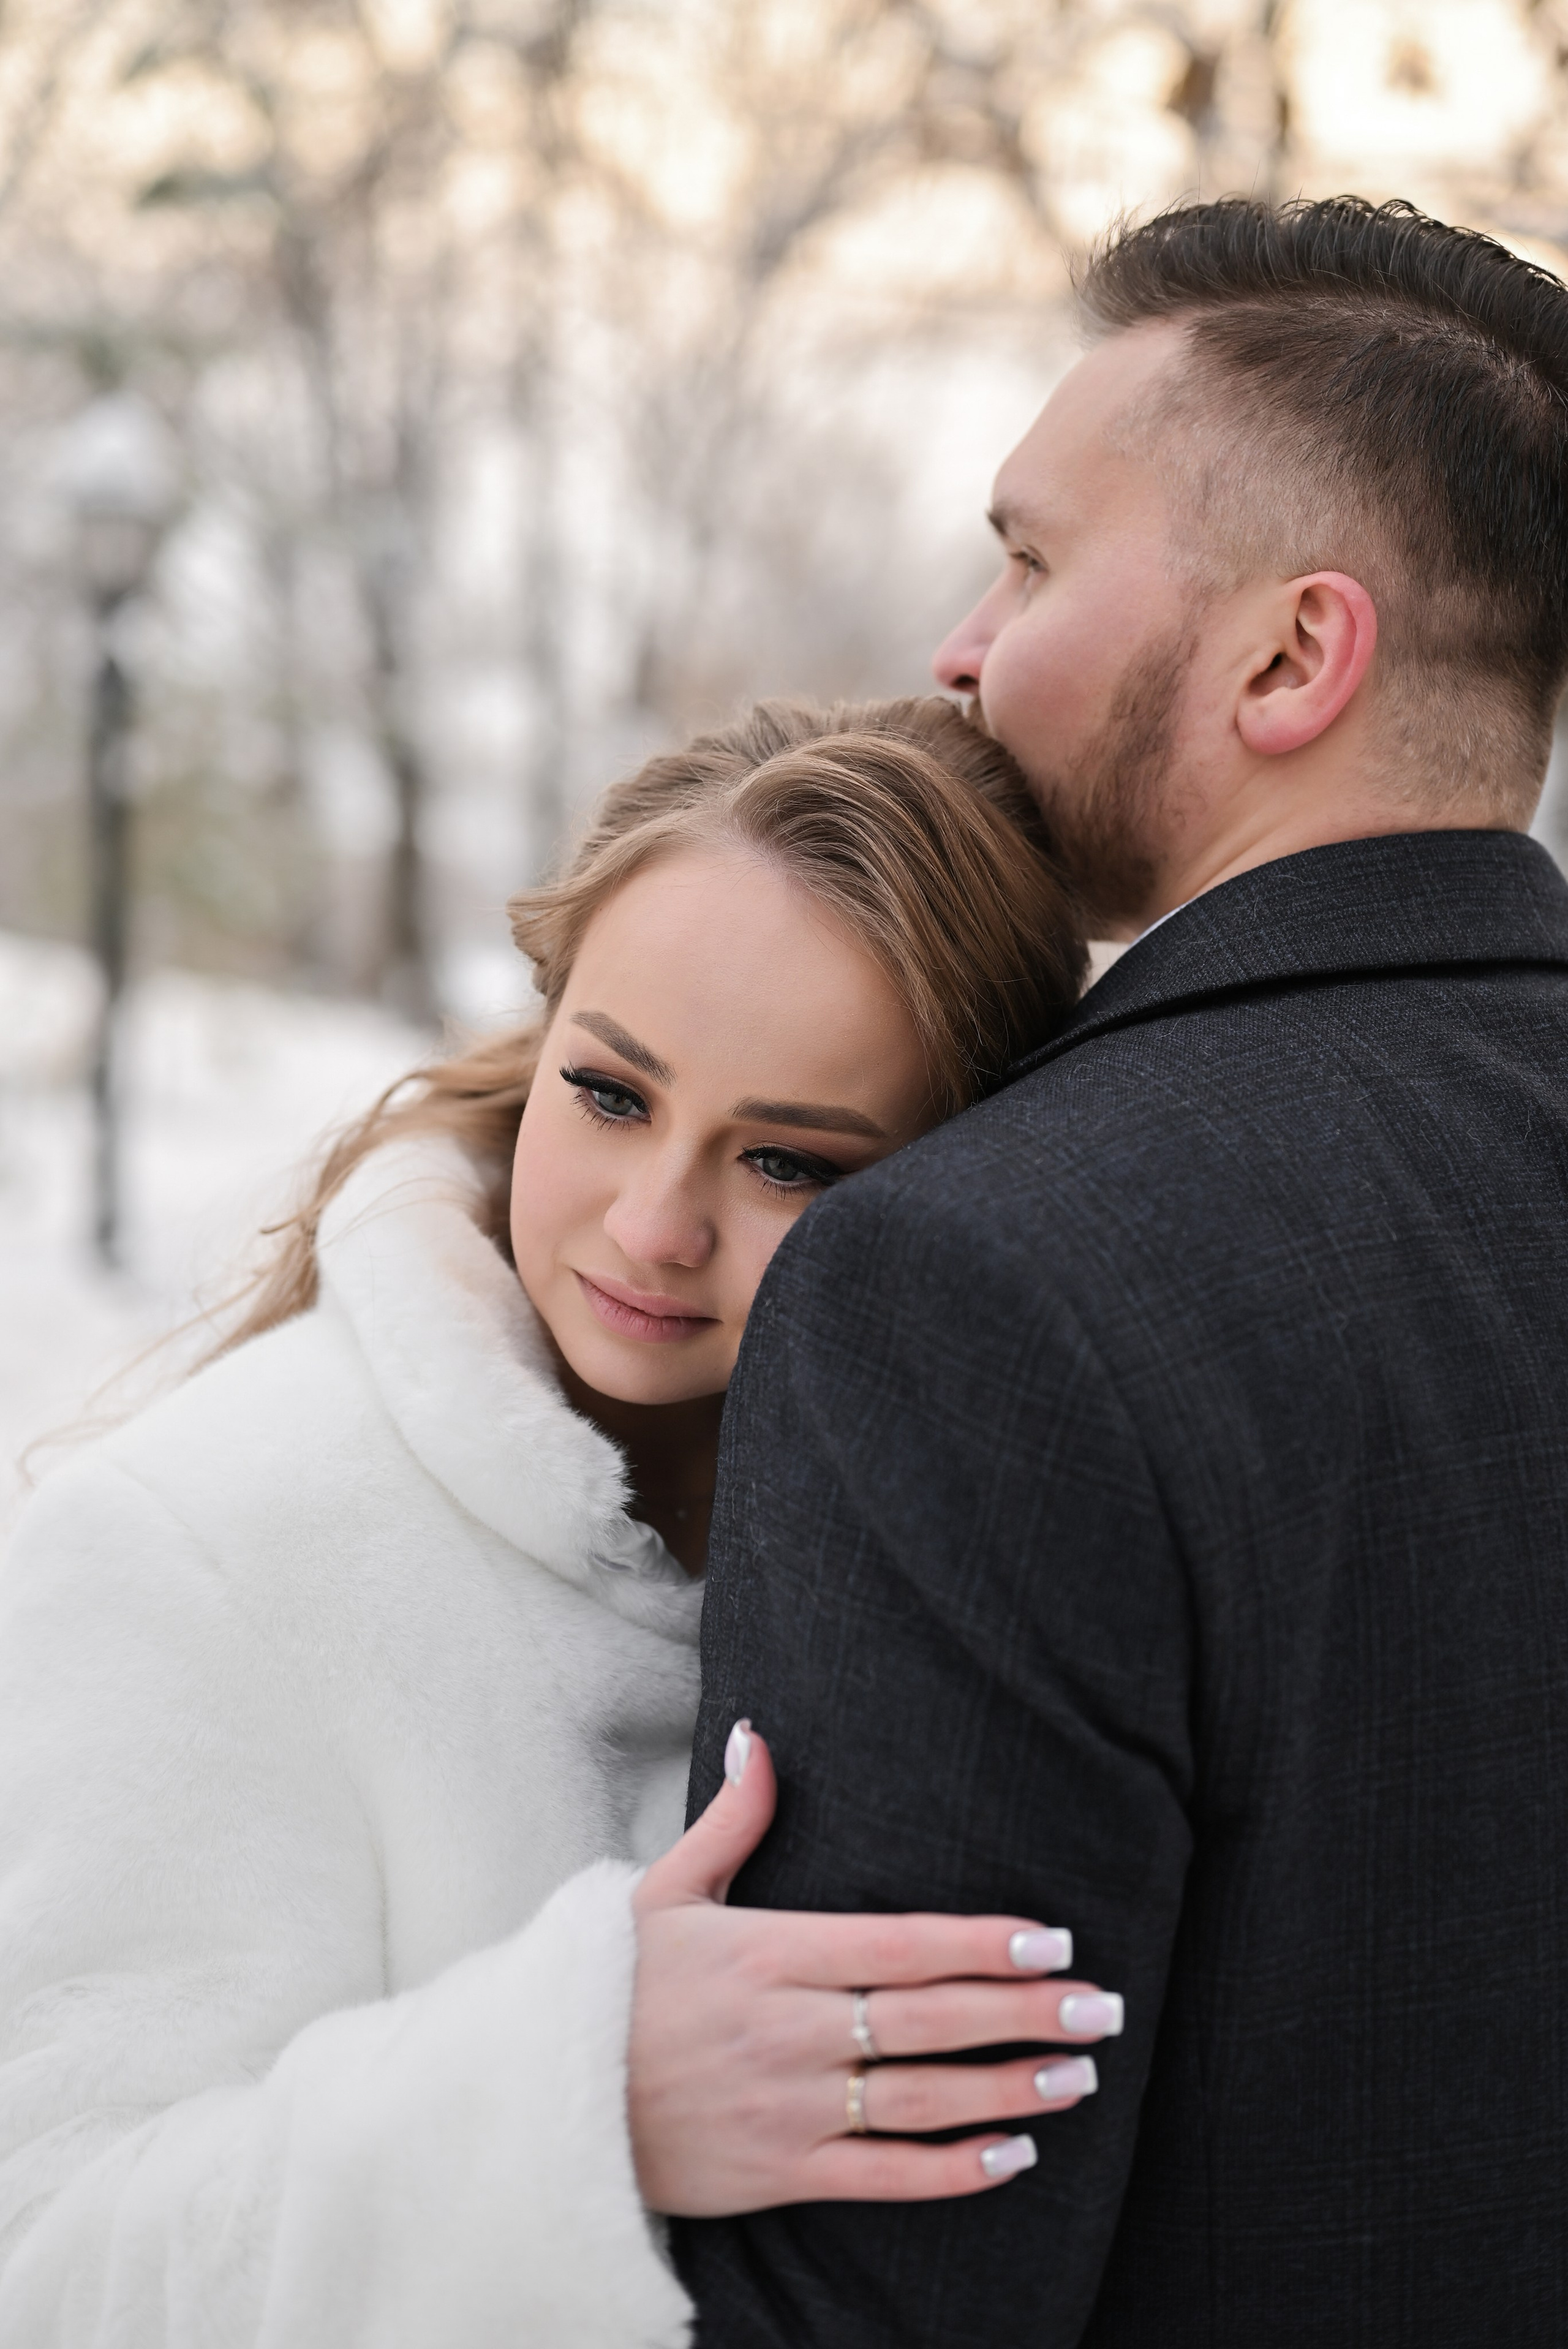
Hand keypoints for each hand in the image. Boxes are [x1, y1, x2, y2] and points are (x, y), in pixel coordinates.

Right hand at [628, 1721, 1123, 2216]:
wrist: (547, 2101)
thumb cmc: (618, 1988)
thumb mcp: (664, 1893)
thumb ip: (730, 1818)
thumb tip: (757, 1735)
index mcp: (769, 1953)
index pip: (900, 1945)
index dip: (982, 1944)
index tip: (1051, 1940)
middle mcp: (789, 2030)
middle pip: (931, 2019)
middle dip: (1025, 2012)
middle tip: (1101, 2006)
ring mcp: (789, 2106)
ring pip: (922, 2099)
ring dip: (1010, 2089)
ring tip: (1079, 2075)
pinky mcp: (780, 2170)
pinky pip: (885, 2175)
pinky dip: (953, 2169)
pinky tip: (1012, 2155)